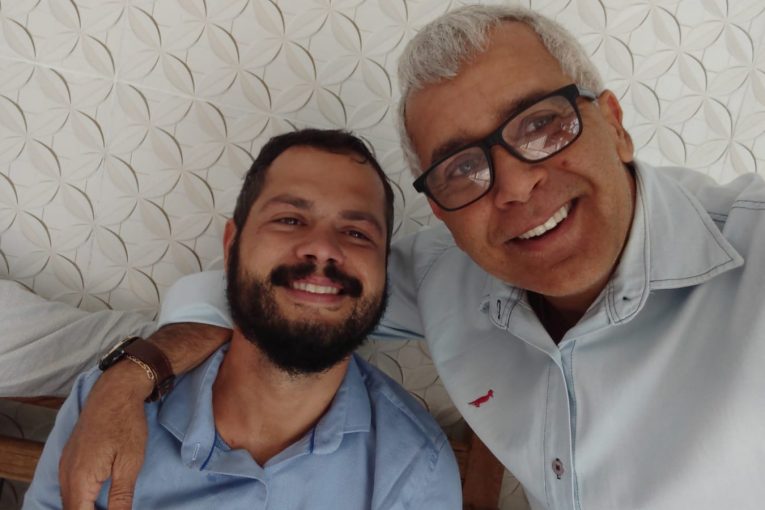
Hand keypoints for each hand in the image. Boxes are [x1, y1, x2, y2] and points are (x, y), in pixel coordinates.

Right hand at [59, 361, 151, 509]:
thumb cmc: (125, 424)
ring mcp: (65, 465)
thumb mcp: (130, 463)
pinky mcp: (69, 458)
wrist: (115, 392)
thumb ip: (121, 497)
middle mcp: (66, 475)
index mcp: (80, 480)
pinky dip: (82, 496)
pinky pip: (70, 486)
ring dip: (86, 506)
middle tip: (115, 506)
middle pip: (72, 509)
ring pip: (70, 499)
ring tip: (109, 505)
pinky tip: (98, 496)